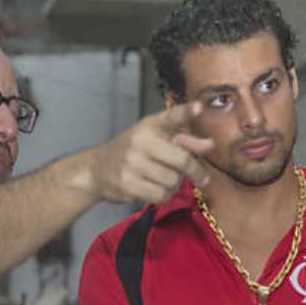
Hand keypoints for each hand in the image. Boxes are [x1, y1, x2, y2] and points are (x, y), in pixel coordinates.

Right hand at [87, 103, 213, 205]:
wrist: (96, 169)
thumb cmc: (133, 151)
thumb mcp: (156, 138)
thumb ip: (184, 139)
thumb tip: (209, 145)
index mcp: (150, 125)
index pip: (171, 117)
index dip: (186, 112)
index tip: (200, 107)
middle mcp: (140, 141)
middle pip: (182, 160)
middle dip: (195, 172)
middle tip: (202, 178)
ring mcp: (132, 163)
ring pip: (172, 181)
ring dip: (175, 185)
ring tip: (167, 181)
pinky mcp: (127, 184)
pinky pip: (160, 195)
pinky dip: (164, 196)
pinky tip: (157, 190)